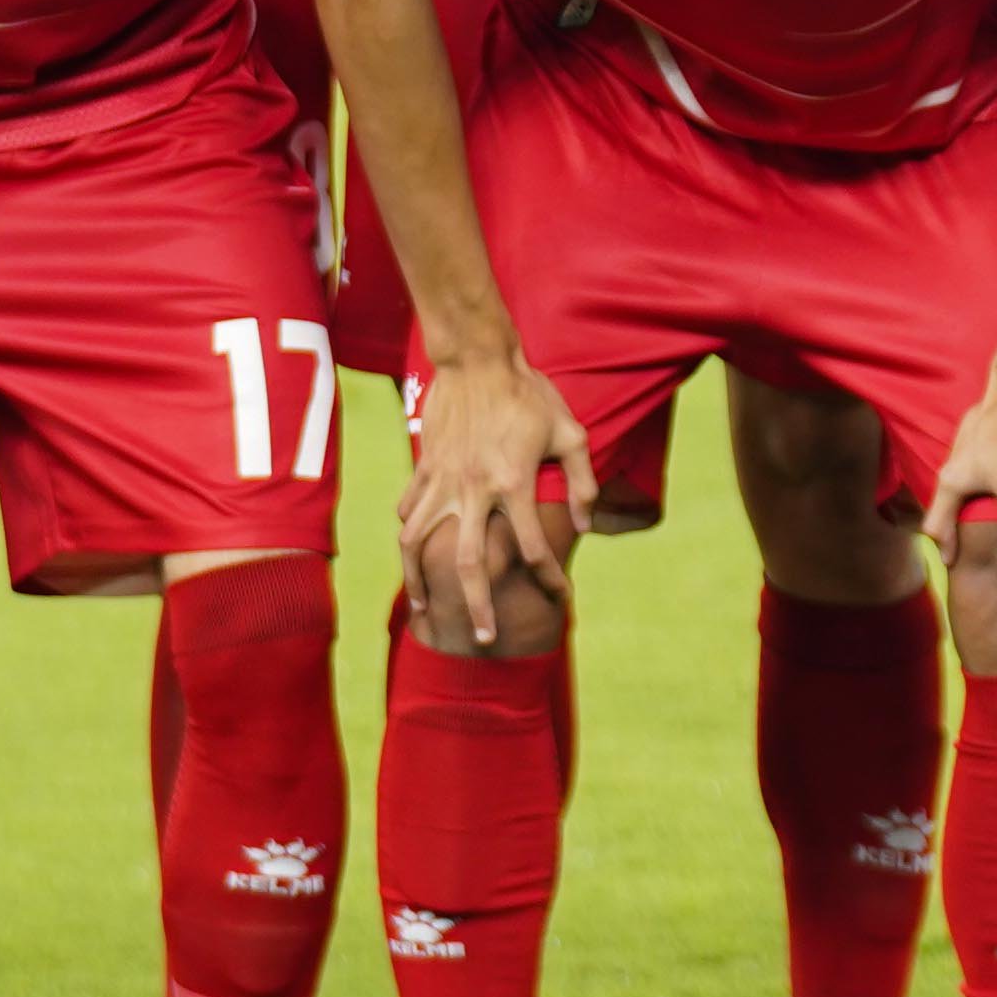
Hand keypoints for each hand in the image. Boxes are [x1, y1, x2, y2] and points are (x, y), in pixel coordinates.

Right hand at [397, 344, 593, 652]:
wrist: (477, 357)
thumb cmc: (529, 393)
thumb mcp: (570, 432)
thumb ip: (582, 480)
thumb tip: (586, 523)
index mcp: (513, 483)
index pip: (532, 547)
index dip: (550, 578)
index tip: (560, 598)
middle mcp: (474, 489)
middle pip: (468, 563)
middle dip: (477, 605)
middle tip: (484, 639)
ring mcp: (442, 479)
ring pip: (419, 543)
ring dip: (421, 581)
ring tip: (426, 608)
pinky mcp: (424, 466)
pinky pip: (410, 509)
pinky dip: (410, 533)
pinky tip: (413, 552)